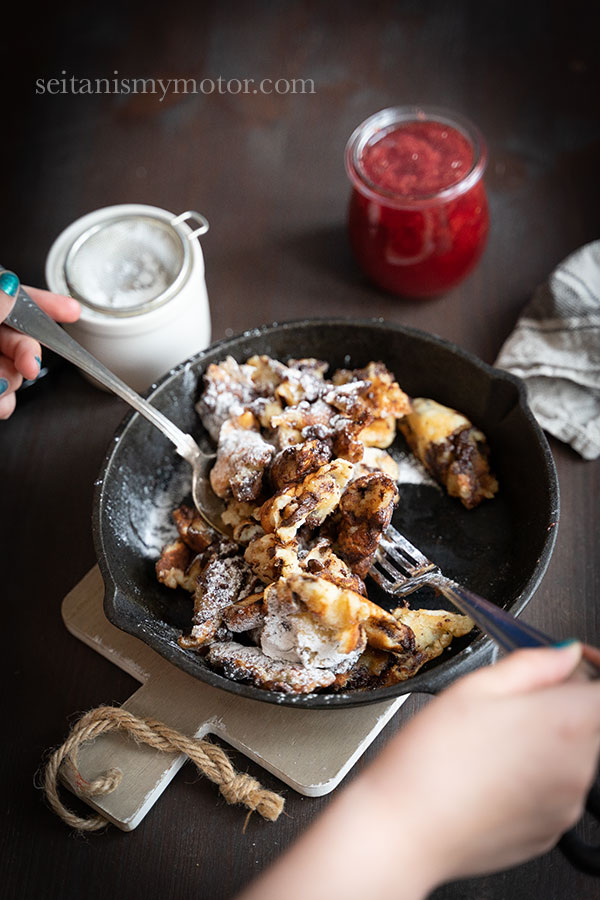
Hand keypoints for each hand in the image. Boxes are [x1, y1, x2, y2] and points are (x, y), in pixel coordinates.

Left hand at [0, 271, 79, 418]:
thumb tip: (9, 286)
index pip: (19, 300)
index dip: (45, 303)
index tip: (72, 310)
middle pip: (20, 339)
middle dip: (28, 353)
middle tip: (28, 365)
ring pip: (15, 372)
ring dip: (12, 382)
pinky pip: (5, 399)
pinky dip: (5, 403)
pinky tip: (0, 402)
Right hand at [364, 641, 599, 887]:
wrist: (405, 830)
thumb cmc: (430, 760)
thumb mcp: (474, 687)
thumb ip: (531, 664)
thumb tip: (563, 655)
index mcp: (565, 723)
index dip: (593, 667)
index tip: (573, 663)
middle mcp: (578, 768)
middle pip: (591, 720)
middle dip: (562, 702)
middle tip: (512, 700)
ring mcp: (567, 805)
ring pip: (573, 755)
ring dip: (546, 739)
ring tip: (491, 740)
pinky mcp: (551, 831)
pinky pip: (556, 790)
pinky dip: (534, 775)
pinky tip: (491, 771)